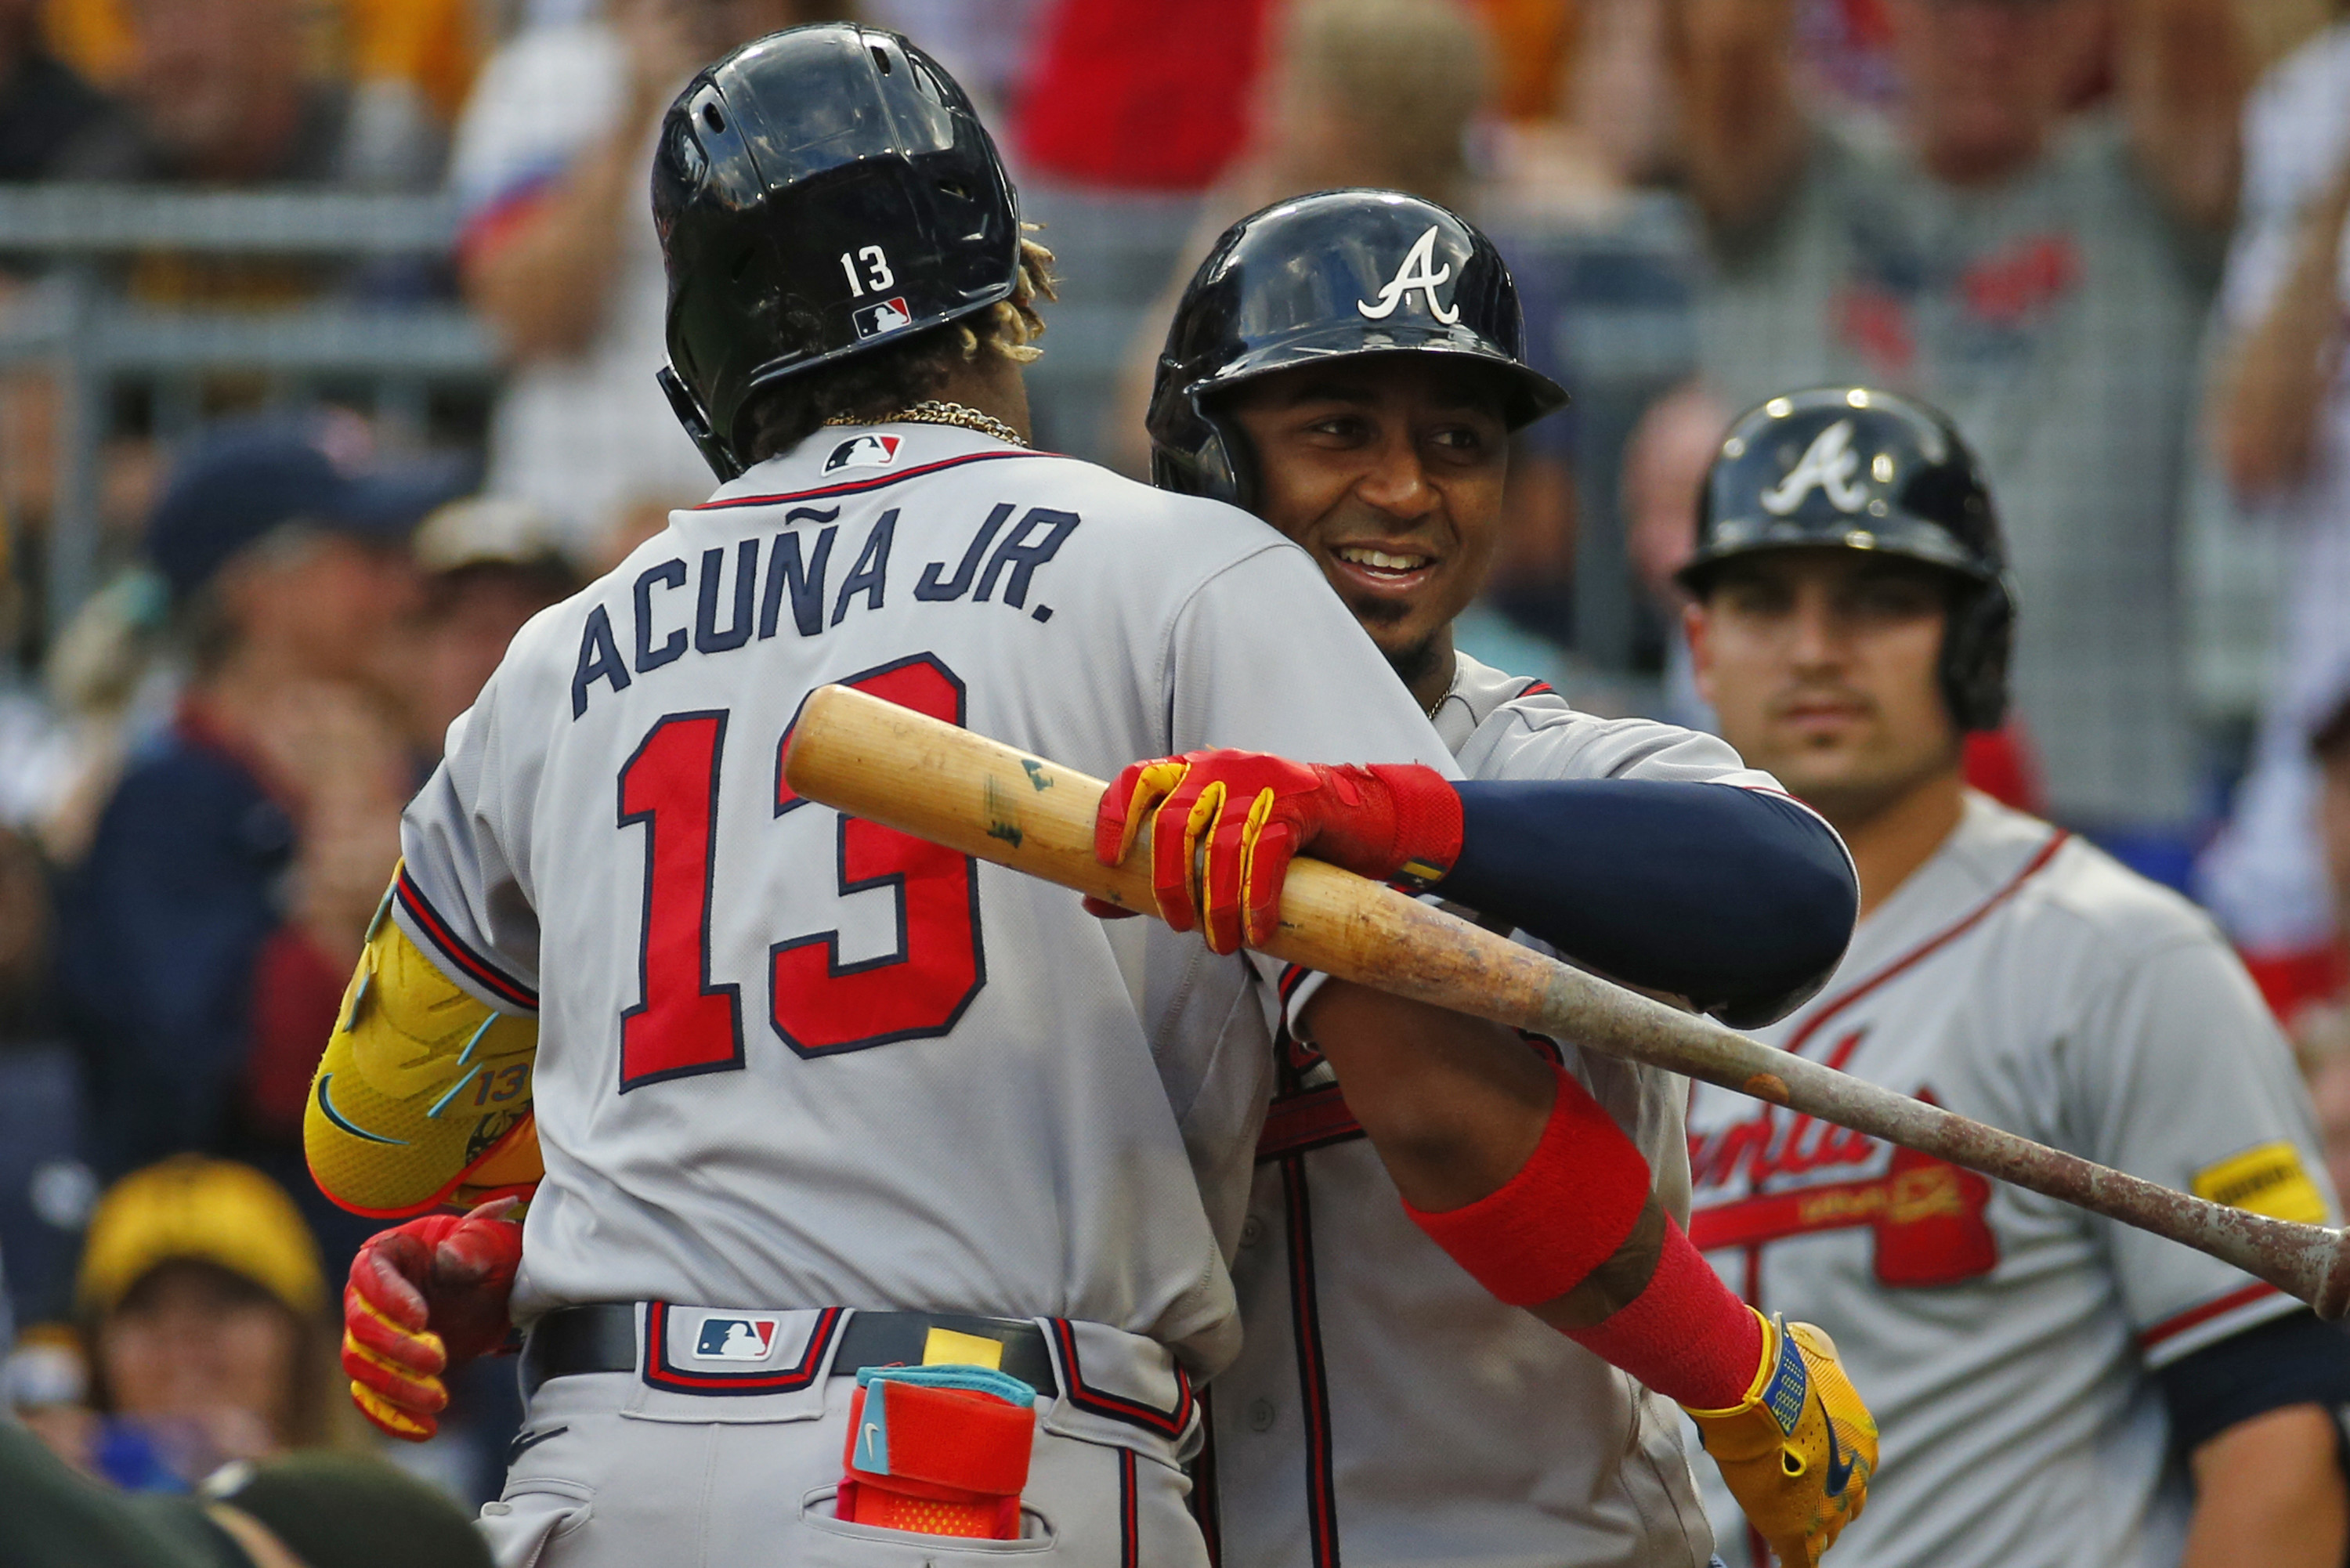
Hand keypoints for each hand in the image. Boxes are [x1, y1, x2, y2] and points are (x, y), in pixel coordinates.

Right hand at [342, 1199, 522, 1440]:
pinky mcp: (383, 1370)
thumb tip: (450, 1256)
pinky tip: (425, 1430)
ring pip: (360, 1368)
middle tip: (439, 1361)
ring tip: (440, 1398)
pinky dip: (393, 1419)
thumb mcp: (492, 1243)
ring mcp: (371, 1336)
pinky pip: (372, 1399)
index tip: (421, 1318)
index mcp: (388, 1254)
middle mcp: (367, 1296)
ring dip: (396, 1389)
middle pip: (359, 1328)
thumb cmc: (489, 1256)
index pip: (370, 1274)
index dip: (389, 1298)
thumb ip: (472, 1246)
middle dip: (396, 1350)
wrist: (494, 1288)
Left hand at [1092, 749, 1458, 952]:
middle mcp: (1222, 768)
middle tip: (1178, 926)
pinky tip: (1257, 932)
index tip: (1110, 861)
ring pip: (1222, 846)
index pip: (1139, 778)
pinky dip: (1255, 900)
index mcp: (1194, 772)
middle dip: (1171, 883)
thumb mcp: (1217, 848)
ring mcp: (1262, 782)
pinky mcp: (1299, 804)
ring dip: (1216, 905)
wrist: (1362, 820)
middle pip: (1177, 823)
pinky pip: (1265, 856)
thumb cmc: (1281, 839)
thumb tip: (1092, 903)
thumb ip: (1157, 871)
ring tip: (1220, 944)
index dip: (1117, 816)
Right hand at [1683, 1311, 1875, 1566]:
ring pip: (1826, 1533)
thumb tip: (1807, 1345)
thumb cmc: (1783, 1363)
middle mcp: (1856, 1480)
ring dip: (1809, 1529)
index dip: (1830, 1471)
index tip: (1808, 1466)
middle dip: (1826, 1504)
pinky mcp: (1798, 1532)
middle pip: (1846, 1506)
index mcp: (1864, 1445)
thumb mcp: (1815, 1349)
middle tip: (1798, 1498)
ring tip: (1786, 1525)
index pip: (1853, 1471)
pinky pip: (1802, 1560)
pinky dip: (1794, 1558)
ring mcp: (1829, 1509)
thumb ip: (1818, 1360)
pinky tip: (1785, 1555)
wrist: (1759, 1387)